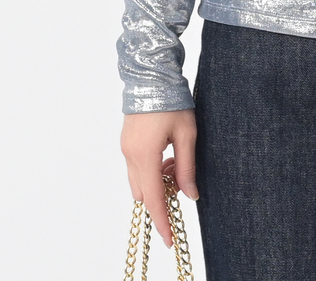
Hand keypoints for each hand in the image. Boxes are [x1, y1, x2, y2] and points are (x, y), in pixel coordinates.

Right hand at [120, 110, 198, 247]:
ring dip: (156, 181)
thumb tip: (190, 194)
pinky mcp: (126, 141)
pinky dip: (151, 169)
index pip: (153, 199)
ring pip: (139, 181)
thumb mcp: (187, 133)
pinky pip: (136, 167)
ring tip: (176, 161)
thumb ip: (187, 166)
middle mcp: (130, 156)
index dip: (162, 222)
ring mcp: (125, 148)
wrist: (152, 75)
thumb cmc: (173, 100)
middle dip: (161, 197)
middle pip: (144, 193)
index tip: (170, 240)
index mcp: (145, 156)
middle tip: (181, 181)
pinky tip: (167, 153)